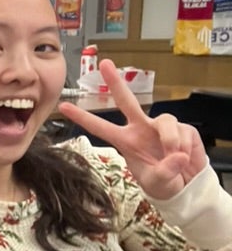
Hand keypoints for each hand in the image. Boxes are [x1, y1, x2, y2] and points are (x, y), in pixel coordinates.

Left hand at [57, 59, 207, 198]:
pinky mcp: (182, 128)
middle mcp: (141, 129)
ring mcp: (160, 127)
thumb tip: (176, 155)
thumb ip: (164, 172)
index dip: (82, 117)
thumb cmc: (164, 183)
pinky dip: (187, 148)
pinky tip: (186, 157)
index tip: (63, 106)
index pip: (100, 127)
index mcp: (126, 141)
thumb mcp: (158, 183)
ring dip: (170, 140)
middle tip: (105, 64)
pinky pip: (184, 132)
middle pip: (127, 101)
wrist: (187, 186)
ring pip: (165, 121)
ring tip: (175, 156)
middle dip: (117, 82)